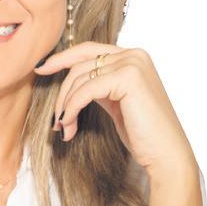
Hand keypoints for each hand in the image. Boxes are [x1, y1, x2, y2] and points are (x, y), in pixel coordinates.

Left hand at [34, 41, 198, 177]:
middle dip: (63, 92)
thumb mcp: (114, 101)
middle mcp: (134, 54)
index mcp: (133, 56)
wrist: (165, 156)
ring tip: (64, 128)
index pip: (88, 50)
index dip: (62, 58)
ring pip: (80, 78)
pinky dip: (72, 108)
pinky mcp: (128, 78)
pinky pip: (85, 91)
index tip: (40, 68)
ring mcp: (132, 64)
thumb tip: (69, 78)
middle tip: (56, 118)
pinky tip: (69, 126)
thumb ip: (98, 84)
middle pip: (80, 64)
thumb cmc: (141, 133)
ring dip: (66, 105)